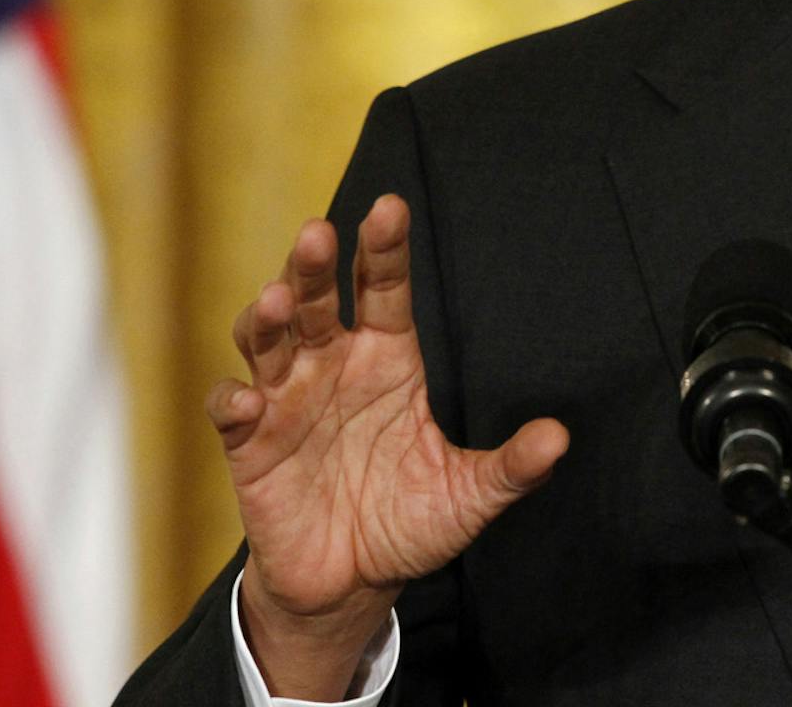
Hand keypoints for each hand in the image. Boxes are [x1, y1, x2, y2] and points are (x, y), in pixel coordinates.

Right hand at [207, 194, 567, 696]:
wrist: (351, 585)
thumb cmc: (408, 523)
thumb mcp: (467, 496)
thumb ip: (510, 467)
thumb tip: (559, 440)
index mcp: (388, 360)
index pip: (384, 290)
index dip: (384, 250)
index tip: (389, 207)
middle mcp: (333, 366)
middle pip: (319, 299)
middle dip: (314, 265)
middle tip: (318, 232)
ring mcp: (287, 401)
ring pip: (267, 340)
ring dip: (267, 317)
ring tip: (278, 300)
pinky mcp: (250, 444)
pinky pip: (232, 409)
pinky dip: (233, 398)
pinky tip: (247, 397)